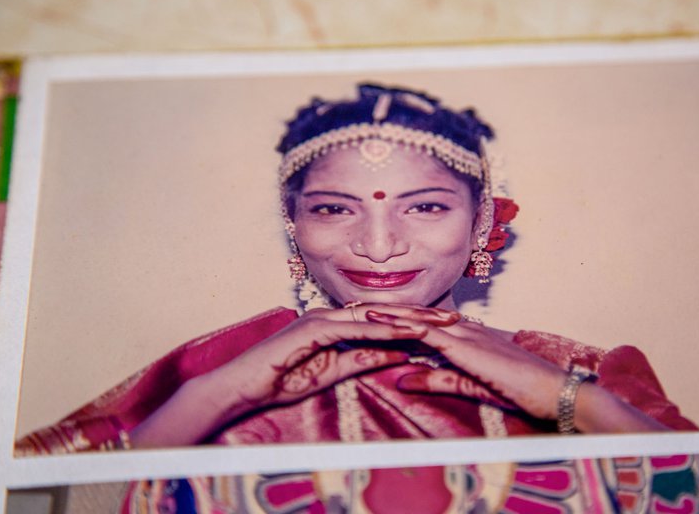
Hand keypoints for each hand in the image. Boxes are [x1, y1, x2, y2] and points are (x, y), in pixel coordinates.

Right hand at [212, 306, 441, 410]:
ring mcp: (321, 318)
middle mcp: (331, 314)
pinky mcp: (312, 329)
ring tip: (440, 323)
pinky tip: (407, 334)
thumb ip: (363, 360)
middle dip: (421, 314)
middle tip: (456, 318)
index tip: (445, 327)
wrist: (241, 387)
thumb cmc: (281, 380)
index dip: (415, 321)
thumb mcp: (333, 373)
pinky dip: (384, 331)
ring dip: (409, 319)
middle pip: (385, 312)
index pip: (383, 319)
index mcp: (336, 323)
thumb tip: (400, 354)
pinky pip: (355, 329)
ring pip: (374, 316)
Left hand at [363, 305, 669, 432]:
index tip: (370, 314)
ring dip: (387, 312)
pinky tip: (381, 321)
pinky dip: (403, 325)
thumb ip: (438, 379)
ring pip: (418, 319)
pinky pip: (428, 333)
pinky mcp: (467, 346)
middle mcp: (465, 329)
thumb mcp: (471, 386)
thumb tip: (402, 378)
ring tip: (357, 307)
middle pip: (417, 315)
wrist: (555, 391)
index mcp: (467, 337)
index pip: (425, 324)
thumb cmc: (522, 391)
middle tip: (353, 303)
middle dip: (385, 309)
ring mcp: (466, 334)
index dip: (398, 317)